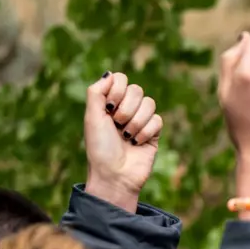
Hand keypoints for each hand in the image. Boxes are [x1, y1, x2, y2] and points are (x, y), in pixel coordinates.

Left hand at [84, 72, 163, 212]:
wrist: (114, 175)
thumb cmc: (100, 148)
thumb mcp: (92, 117)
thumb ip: (96, 91)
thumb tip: (110, 73)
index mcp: (109, 103)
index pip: (121, 79)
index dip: (118, 90)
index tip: (109, 107)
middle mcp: (125, 109)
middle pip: (137, 89)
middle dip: (126, 108)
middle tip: (117, 124)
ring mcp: (140, 121)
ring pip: (149, 103)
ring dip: (136, 121)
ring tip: (127, 136)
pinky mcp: (154, 134)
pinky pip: (157, 120)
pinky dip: (146, 132)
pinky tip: (137, 143)